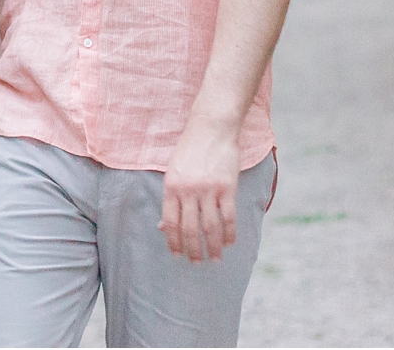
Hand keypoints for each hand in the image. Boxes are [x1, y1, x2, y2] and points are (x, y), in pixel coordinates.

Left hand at [160, 121, 240, 262]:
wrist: (211, 128)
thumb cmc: (190, 151)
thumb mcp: (173, 172)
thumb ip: (170, 200)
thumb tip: (163, 227)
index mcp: (171, 187)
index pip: (170, 222)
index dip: (173, 242)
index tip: (177, 255)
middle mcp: (188, 191)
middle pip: (190, 229)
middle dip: (193, 250)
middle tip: (197, 263)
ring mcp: (208, 189)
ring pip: (210, 227)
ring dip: (213, 247)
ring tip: (215, 259)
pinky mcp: (227, 187)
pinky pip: (229, 217)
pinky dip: (230, 233)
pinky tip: (230, 243)